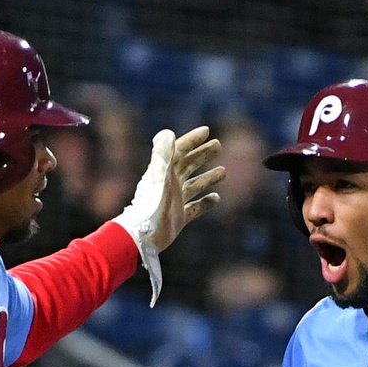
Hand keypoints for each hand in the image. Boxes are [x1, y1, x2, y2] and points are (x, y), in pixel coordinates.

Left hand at [115, 125, 224, 304]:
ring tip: (223, 171)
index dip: (192, 140)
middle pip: (189, 165)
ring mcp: (175, 201)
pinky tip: (217, 198)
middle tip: (218, 145)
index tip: (207, 131)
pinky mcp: (179, 218)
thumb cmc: (151, 206)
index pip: (179, 150)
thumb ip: (163, 155)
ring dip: (208, 177)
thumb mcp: (158, 177)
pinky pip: (196, 208)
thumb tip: (169, 132)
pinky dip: (206, 203)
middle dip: (203, 154)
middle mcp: (170, 185)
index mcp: (165, 172)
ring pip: (195, 185)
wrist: (143, 236)